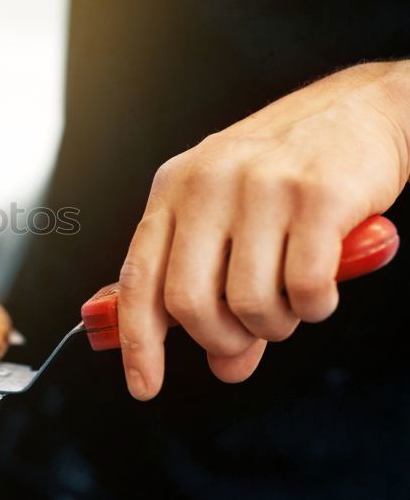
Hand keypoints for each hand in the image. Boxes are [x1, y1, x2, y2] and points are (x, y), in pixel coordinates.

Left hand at [117, 61, 409, 398]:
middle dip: (219, 340)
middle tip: (245, 340)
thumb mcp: (231, 221)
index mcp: (172, 189)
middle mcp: (207, 184)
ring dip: (274, 326)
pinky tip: (321, 288)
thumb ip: (217, 293)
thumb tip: (224, 368)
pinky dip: (315, 307)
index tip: (143, 387)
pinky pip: (305, 289)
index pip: (137, 277)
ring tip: (290, 303)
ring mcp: (260, 187)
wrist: (362, 111)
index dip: (137, 341)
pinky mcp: (316, 196)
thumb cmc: (288, 178)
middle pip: (188, 302)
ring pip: (249, 303)